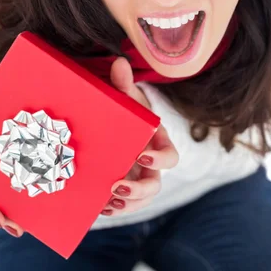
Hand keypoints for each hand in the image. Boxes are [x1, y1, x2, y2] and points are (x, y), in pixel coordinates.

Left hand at [101, 57, 178, 215]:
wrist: (114, 120)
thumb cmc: (125, 108)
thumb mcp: (124, 95)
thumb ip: (123, 82)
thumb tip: (119, 62)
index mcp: (157, 141)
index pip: (171, 156)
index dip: (160, 158)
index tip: (142, 154)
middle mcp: (150, 162)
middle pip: (155, 184)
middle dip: (138, 190)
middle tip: (117, 187)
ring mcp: (137, 176)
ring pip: (142, 199)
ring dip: (127, 205)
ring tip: (107, 203)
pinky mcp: (123, 185)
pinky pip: (125, 204)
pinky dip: (115, 208)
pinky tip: (100, 207)